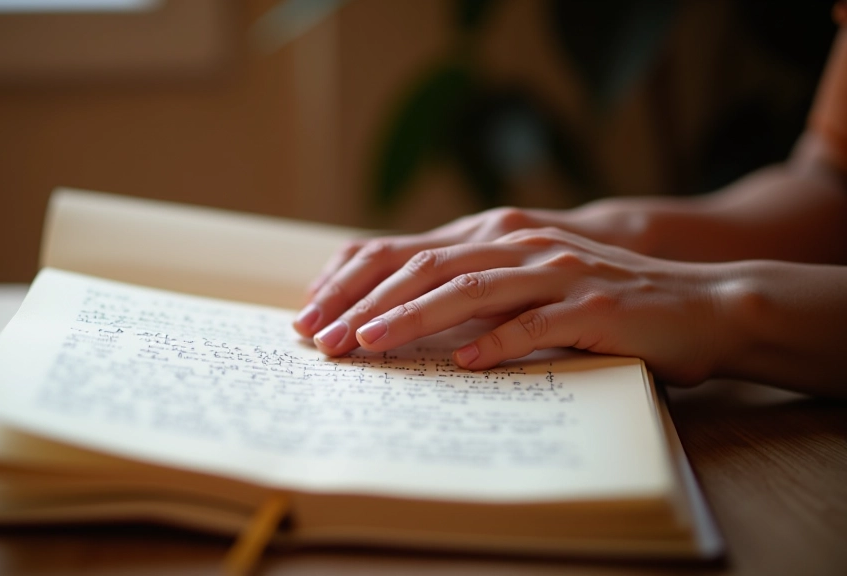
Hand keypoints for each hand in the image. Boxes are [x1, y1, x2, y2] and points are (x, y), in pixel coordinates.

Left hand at [296, 227, 726, 385]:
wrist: (695, 301)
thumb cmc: (595, 299)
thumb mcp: (522, 283)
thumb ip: (467, 287)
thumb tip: (390, 310)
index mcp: (492, 236)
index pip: (404, 251)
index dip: (352, 280)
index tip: (310, 313)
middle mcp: (517, 244)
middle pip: (425, 267)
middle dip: (364, 303)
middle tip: (322, 338)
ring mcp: (557, 270)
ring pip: (471, 289)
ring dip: (414, 317)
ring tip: (370, 342)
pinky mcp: (594, 304)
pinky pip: (539, 324)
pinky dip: (500, 341)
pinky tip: (466, 362)